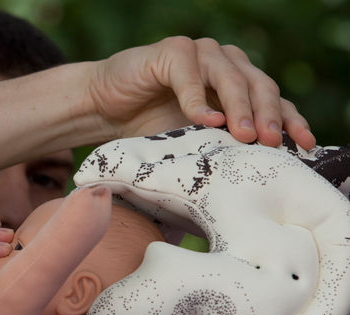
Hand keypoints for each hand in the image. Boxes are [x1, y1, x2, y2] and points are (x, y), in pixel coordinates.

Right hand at [88, 36, 314, 149]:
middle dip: (268, 115)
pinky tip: (205, 120)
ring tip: (243, 134)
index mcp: (237, 83)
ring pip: (231, 76)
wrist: (104, 109)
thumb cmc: (148, 126)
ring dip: (239, 106)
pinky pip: (191, 74)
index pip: (272, 99)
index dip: (290, 120)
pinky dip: (197, 99)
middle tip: (269, 142)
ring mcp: (201, 53)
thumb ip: (223, 144)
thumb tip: (257, 171)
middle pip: (258, 85)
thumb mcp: (194, 140)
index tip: (302, 144)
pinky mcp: (173, 52)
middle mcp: (225, 63)